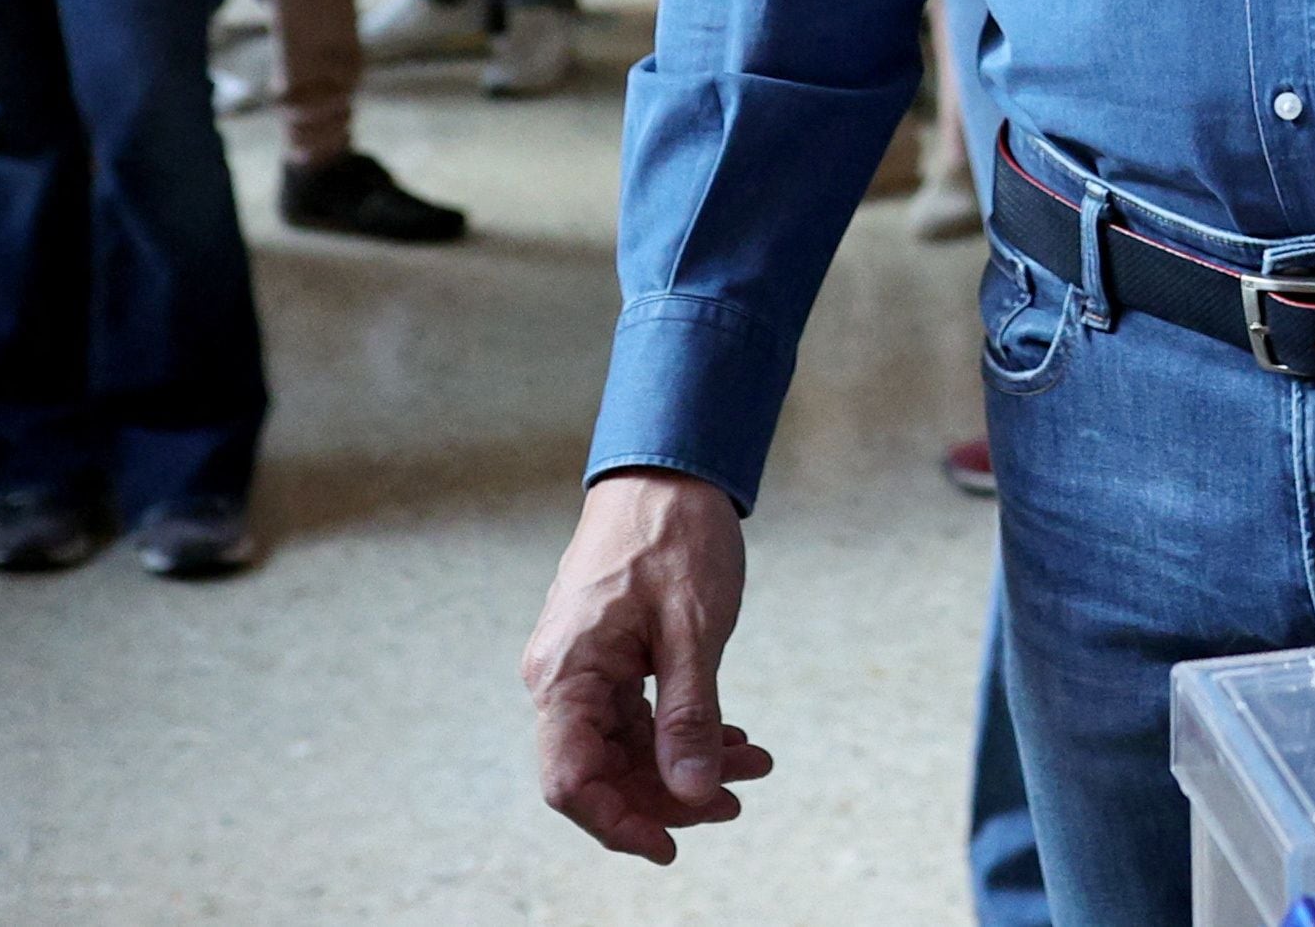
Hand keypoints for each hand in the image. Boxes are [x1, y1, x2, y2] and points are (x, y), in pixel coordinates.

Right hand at [525, 472, 773, 860]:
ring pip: (625, 748)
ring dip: (684, 765)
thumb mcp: (695, 628)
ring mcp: (582, 669)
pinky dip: (681, 733)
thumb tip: (691, 792)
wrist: (667, 469)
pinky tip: (732, 739)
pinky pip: (635, 717)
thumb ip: (690, 714)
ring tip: (753, 764)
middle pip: (601, 772)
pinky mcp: (606, 659)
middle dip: (669, 796)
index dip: (617, 824)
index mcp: (566, 673)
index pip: (570, 781)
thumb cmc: (675, 535)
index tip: (672, 845)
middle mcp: (562, 678)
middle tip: (737, 800)